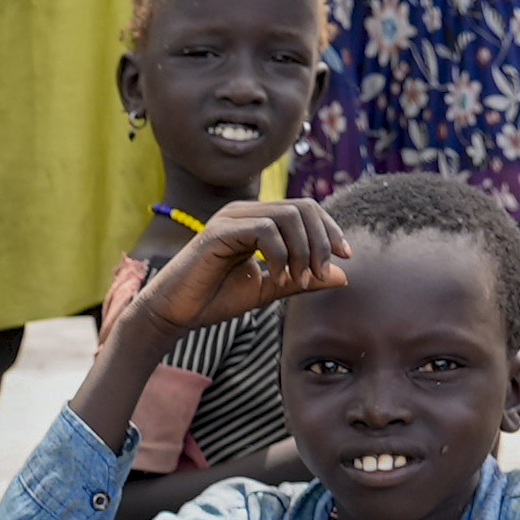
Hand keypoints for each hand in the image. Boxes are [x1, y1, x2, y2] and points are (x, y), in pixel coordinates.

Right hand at [136, 193, 347, 336]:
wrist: (175, 313)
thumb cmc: (215, 299)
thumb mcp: (270, 289)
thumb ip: (303, 279)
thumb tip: (343, 274)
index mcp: (257, 219)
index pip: (306, 209)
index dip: (330, 230)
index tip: (344, 258)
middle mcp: (245, 211)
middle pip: (303, 207)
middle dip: (321, 241)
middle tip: (320, 274)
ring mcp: (231, 218)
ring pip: (287, 216)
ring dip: (302, 251)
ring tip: (297, 280)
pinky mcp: (218, 231)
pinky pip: (264, 230)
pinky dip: (280, 255)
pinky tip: (277, 278)